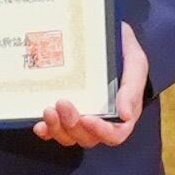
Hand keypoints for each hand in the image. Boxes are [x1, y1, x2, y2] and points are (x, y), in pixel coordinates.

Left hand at [35, 26, 148, 148]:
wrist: (105, 36)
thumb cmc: (124, 51)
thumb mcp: (135, 64)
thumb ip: (132, 88)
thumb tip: (126, 115)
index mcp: (123, 113)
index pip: (115, 134)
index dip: (101, 132)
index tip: (87, 118)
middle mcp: (102, 119)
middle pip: (87, 137)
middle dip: (73, 125)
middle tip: (62, 102)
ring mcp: (81, 117)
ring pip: (69, 136)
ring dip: (57, 128)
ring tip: (48, 110)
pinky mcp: (64, 112)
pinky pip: (54, 130)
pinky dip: (46, 131)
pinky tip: (39, 125)